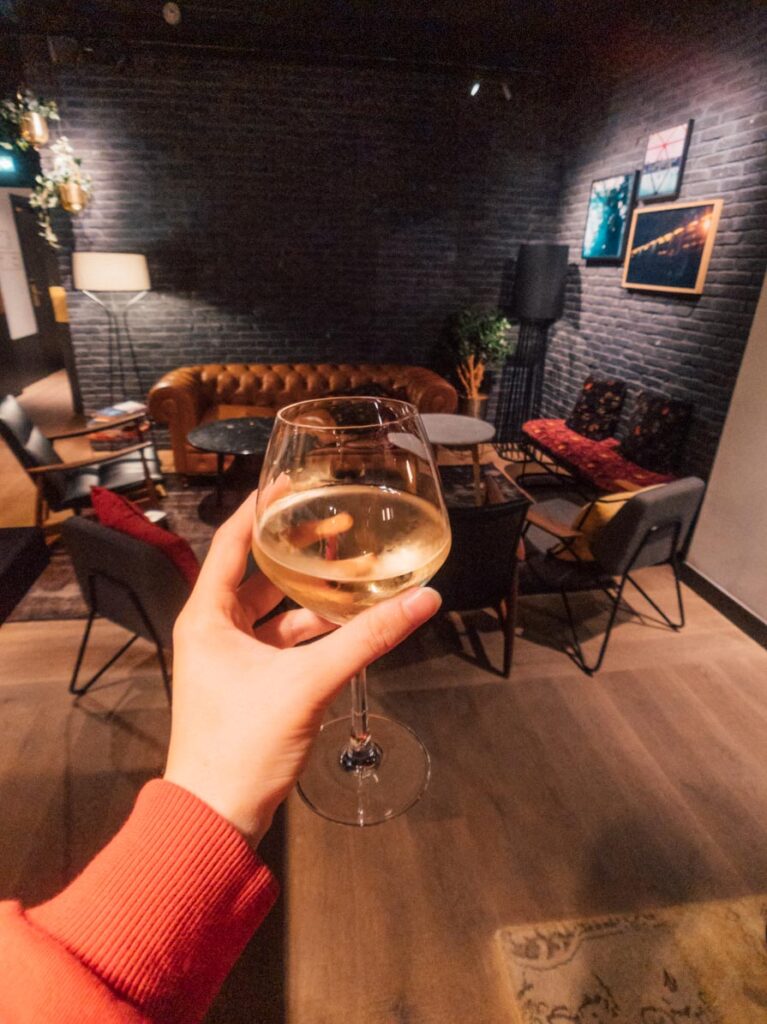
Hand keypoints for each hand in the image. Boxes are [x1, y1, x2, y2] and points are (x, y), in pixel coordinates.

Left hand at [164, 491, 440, 847]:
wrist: (216, 817)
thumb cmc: (241, 745)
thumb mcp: (308, 682)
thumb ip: (367, 638)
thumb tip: (422, 600)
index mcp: (207, 615)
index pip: (233, 541)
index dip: (261, 507)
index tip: (293, 481)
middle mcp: (214, 629)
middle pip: (258, 573)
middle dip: (299, 550)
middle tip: (339, 524)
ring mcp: (231, 657)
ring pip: (276, 611)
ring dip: (312, 594)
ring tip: (355, 571)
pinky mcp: (250, 683)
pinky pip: (285, 642)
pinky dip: (315, 631)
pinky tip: (349, 621)